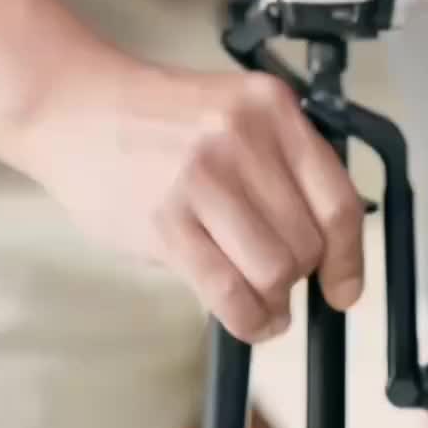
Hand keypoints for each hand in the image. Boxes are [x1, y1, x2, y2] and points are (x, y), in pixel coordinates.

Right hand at [23, 53, 364, 340]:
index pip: (337, 198)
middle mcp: (244, 136)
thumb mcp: (233, 114)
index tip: (345, 287)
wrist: (77, 108)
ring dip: (274, 302)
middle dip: (300, 276)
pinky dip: (248, 320)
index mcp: (271, 107)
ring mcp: (204, 177)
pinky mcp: (166, 220)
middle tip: (278, 280)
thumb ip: (279, 163)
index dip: (350, 257)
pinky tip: (247, 318)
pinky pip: (228, 292)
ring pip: (274, 271)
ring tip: (262, 302)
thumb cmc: (157, 120)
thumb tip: (328, 246)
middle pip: (307, 241)